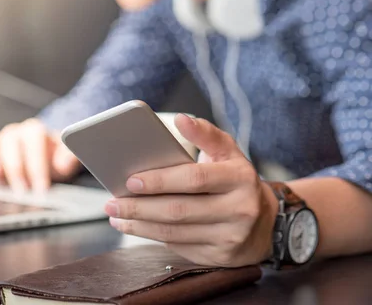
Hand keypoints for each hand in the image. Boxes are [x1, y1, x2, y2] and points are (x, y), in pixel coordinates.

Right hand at [0, 119, 80, 192]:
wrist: (40, 161)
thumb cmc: (51, 162)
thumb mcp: (65, 162)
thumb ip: (68, 158)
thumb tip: (64, 161)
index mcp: (35, 131)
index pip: (34, 137)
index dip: (37, 162)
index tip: (41, 186)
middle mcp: (13, 133)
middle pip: (9, 139)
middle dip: (15, 167)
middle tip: (21, 190)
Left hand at [105, 114, 277, 266]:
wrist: (266, 223)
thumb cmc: (236, 180)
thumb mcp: (229, 152)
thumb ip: (205, 134)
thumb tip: (181, 119)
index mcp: (240, 178)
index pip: (194, 178)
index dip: (160, 180)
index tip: (131, 180)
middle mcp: (239, 210)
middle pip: (179, 210)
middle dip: (139, 207)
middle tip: (111, 202)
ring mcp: (229, 237)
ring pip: (174, 233)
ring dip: (139, 225)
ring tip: (115, 215)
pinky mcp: (218, 257)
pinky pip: (178, 246)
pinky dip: (151, 236)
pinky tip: (134, 227)